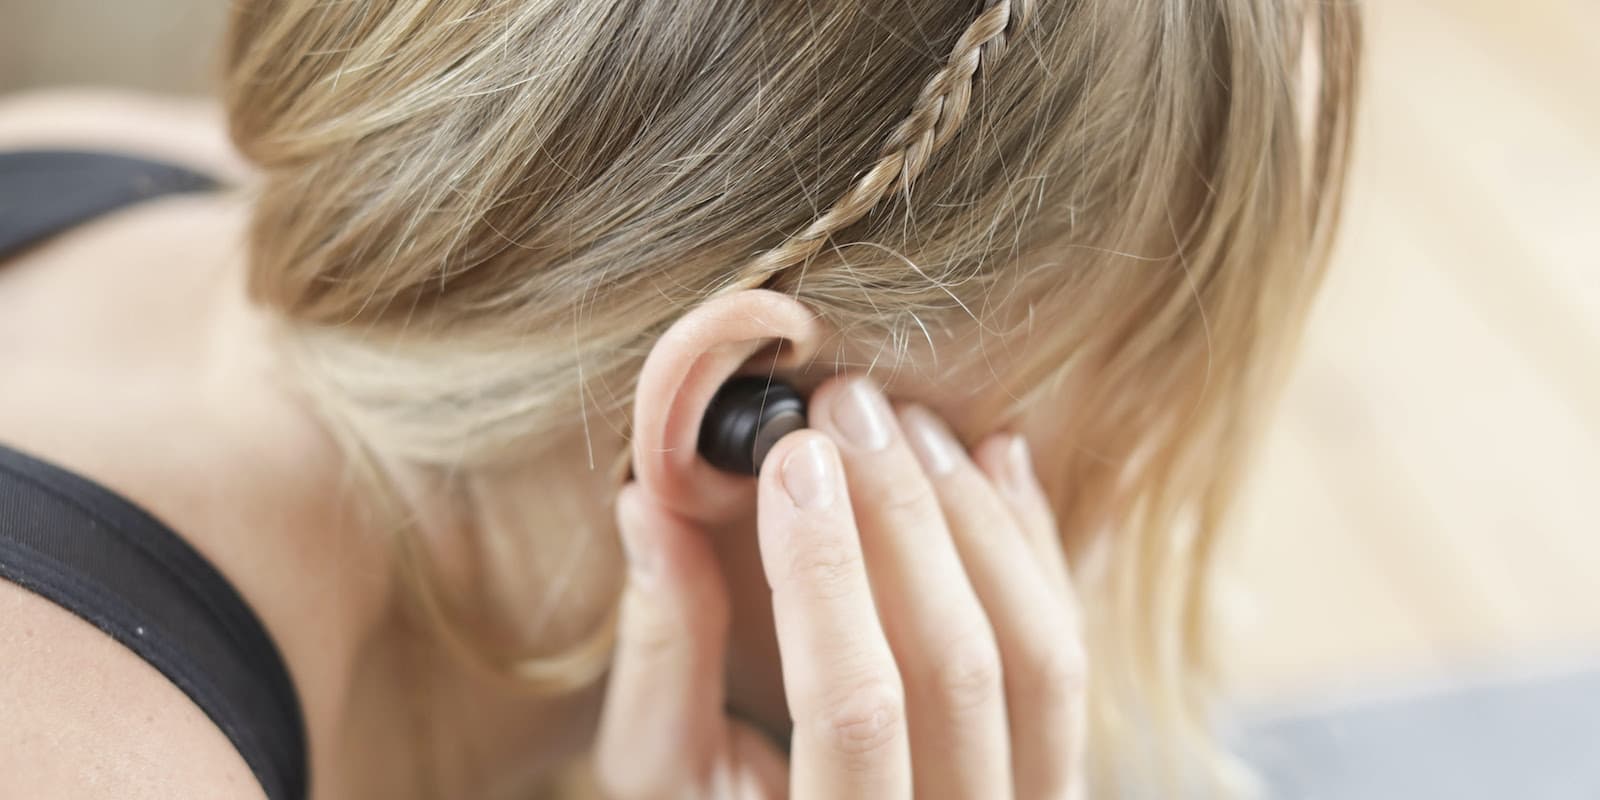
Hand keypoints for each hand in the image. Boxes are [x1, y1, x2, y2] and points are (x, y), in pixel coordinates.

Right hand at [594, 373, 1086, 798]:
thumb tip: (650, 503)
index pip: (853, 706)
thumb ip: (662, 654)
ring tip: (908, 422)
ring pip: (1039, 656)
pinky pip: (1067, 656)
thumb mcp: (660, 771)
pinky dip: (1034, 547)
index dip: (823, 573)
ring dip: (975, 520)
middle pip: (960, 667)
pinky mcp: (1057, 771)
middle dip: (904, 517)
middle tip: (849, 404)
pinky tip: (991, 459)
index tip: (790, 456)